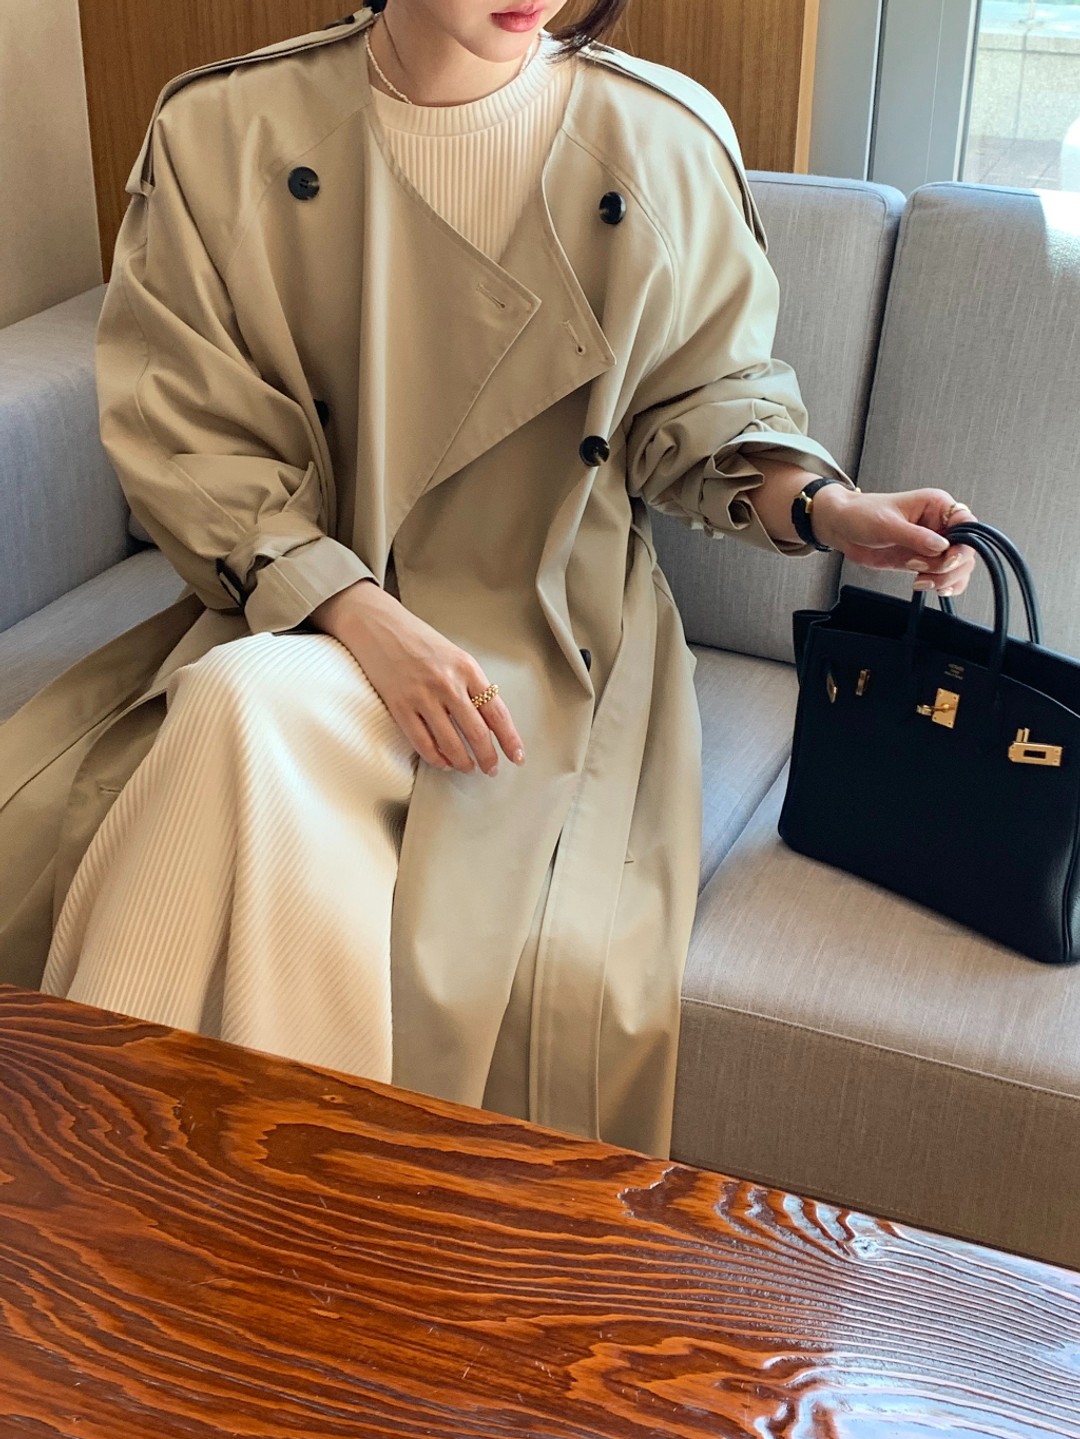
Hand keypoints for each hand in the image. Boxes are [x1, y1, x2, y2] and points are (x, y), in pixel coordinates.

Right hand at [311, 581, 525, 776]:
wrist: (377, 626)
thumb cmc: (418, 640)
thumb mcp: (454, 656)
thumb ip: (471, 685)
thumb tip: (489, 721)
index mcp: (467, 668)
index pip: (497, 712)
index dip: (510, 739)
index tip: (517, 756)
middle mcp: (448, 683)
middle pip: (477, 733)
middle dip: (488, 757)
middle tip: (491, 769)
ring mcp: (422, 696)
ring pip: (451, 743)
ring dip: (464, 762)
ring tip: (469, 768)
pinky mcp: (400, 707)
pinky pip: (423, 743)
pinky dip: (437, 759)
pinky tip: (444, 763)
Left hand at [811, 487, 977, 596]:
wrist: (842, 527)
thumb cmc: (861, 515)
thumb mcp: (887, 525)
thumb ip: (916, 537)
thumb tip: (942, 546)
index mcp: (936, 505)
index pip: (967, 524)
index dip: (964, 544)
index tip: (948, 557)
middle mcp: (939, 524)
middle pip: (966, 550)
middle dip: (949, 566)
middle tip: (922, 569)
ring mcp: (933, 544)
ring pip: (959, 566)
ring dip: (945, 579)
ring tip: (920, 579)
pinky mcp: (924, 561)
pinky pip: (945, 576)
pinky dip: (943, 585)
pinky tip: (929, 586)